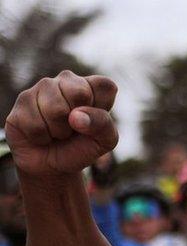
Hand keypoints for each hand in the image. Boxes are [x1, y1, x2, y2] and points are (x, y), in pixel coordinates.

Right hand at [4, 70, 118, 177]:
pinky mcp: (22, 100)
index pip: (105, 86)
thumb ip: (103, 125)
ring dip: (58, 131)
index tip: (94, 122)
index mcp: (92, 85)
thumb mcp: (104, 141)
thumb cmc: (81, 147)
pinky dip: (41, 137)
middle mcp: (67, 80)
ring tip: (56, 132)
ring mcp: (42, 88)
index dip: (101, 109)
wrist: (51, 165)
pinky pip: (35, 123)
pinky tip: (41, 134)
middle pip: (79, 94)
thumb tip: (76, 116)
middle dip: (78, 122)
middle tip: (73, 128)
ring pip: (55, 110)